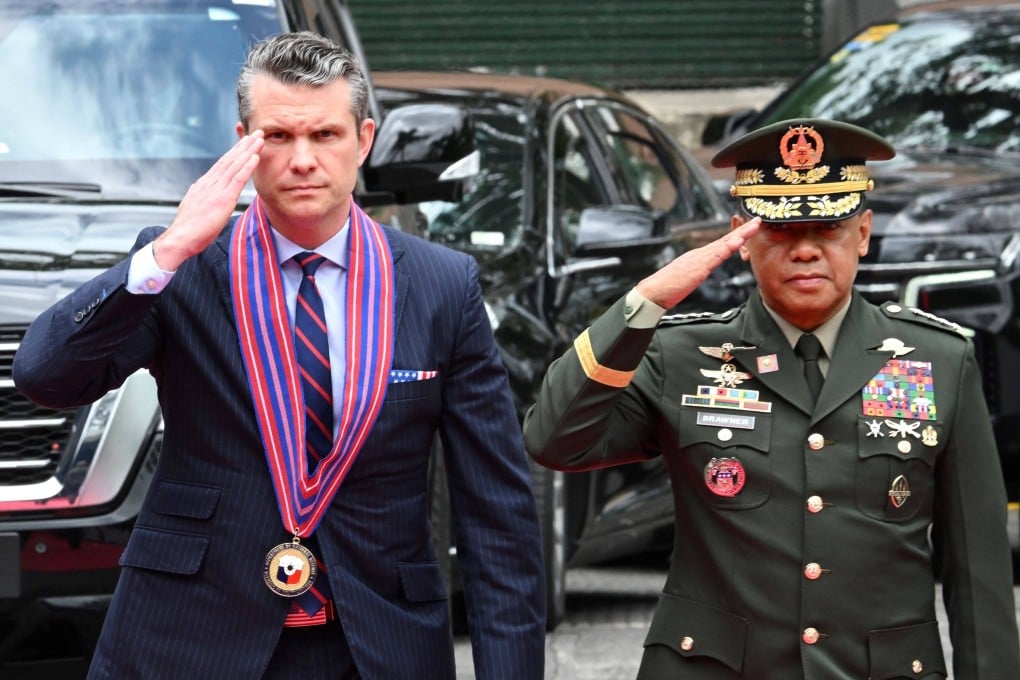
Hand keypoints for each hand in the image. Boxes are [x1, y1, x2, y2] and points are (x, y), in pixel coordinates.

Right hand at [152, 131, 263, 270]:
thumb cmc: (188, 229)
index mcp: (205, 184)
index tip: (245, 141)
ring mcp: (216, 189)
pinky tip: (255, 157)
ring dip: (249, 150)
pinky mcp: (222, 199)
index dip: (235, 152)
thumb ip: (199, 195)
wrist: (180, 239)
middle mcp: (210, 182)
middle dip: (244, 145)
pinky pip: (236, 179)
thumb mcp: (194, 206)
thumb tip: (198, 187)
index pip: (223, 164)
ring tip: (260, 138)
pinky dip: (247, 167)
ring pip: (235, 165)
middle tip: (257, 132)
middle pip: (230, 159)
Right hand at [636, 217, 759, 308]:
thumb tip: (697, 273)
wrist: (653, 292)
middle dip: (743, 229)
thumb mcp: (685, 279)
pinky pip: (718, 254)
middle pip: (726, 239)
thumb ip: (694, 273)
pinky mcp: (699, 266)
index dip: (736, 235)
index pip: (721, 244)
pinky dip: (730, 246)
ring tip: (755, 225)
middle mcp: (700, 253)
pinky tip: (740, 240)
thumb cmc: (667, 289)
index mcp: (698, 257)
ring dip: (742, 233)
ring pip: (725, 243)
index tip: (749, 228)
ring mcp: (700, 258)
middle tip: (758, 219)